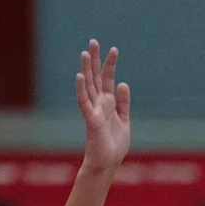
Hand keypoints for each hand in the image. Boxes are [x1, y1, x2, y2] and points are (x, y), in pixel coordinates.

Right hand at [75, 39, 130, 172]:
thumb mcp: (124, 120)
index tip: (113, 49)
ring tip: (85, 53)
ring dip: (86, 69)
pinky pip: (84, 102)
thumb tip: (122, 83)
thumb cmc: (114, 145)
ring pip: (89, 86)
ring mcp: (94, 110)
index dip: (110, 64)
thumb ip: (123, 102)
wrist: (108, 163)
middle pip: (96, 77)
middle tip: (93, 41)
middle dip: (95, 60)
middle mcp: (99, 103)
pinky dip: (82, 89)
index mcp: (108, 103)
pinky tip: (80, 76)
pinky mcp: (91, 120)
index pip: (107, 79)